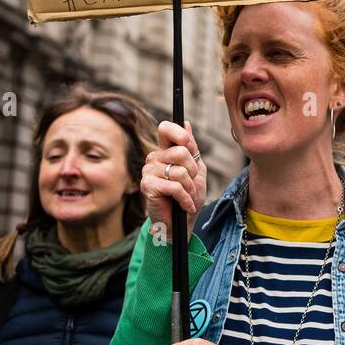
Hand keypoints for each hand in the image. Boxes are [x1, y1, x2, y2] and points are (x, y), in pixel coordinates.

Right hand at [141, 120, 207, 236]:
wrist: (183, 222)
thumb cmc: (189, 196)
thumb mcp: (196, 170)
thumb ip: (191, 148)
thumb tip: (186, 123)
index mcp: (165, 150)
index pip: (165, 128)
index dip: (181, 135)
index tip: (191, 147)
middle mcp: (154, 158)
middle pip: (181, 151)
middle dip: (193, 170)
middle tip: (191, 182)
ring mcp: (148, 172)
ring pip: (180, 171)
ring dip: (190, 187)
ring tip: (188, 196)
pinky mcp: (148, 186)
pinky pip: (175, 187)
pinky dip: (186, 198)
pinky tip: (185, 205)